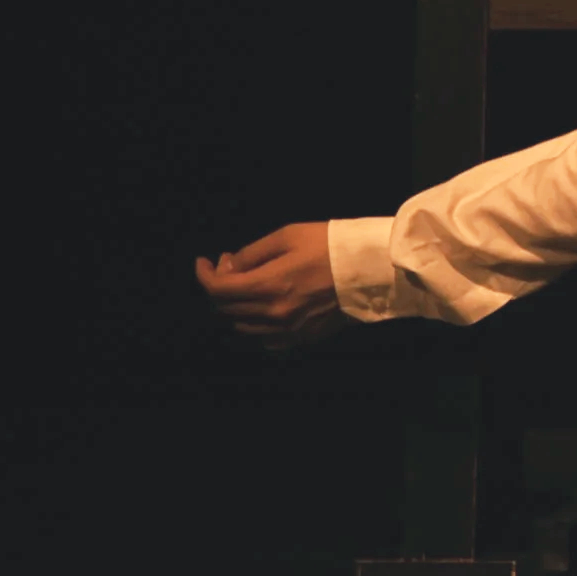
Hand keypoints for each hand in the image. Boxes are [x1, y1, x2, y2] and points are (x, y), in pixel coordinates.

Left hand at [194, 222, 348, 348]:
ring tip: (248, 287)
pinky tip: (266, 309)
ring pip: (242, 326)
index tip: (204, 262)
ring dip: (235, 307)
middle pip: (225, 309)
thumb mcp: (288, 236)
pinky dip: (256, 325)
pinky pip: (265, 339)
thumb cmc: (331, 245)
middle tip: (231, 267)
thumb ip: (252, 254)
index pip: (217, 289)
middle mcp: (273, 314)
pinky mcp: (303, 338)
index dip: (204, 274)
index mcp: (268, 285)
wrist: (372, 268)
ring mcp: (288, 330)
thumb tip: (228, 268)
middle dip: (219, 287)